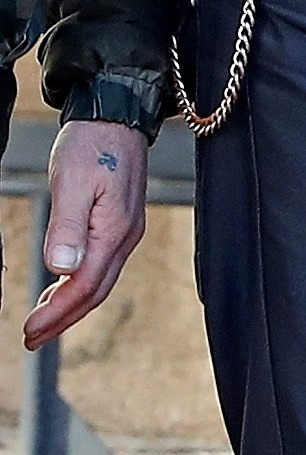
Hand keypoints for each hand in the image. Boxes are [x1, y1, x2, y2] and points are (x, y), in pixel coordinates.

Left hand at [24, 121, 150, 349]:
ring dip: (71, 305)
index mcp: (115, 230)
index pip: (86, 284)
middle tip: (31, 338)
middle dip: (63, 319)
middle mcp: (126, 235)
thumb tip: (61, 269)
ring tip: (42, 322)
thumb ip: (67, 227)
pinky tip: (61, 286)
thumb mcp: (71, 182)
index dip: (57, 313)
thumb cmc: (92, 144)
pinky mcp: (121, 223)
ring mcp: (127, 230)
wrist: (117, 116)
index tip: (29, 331)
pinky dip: (80, 285)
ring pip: (101, 281)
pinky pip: (103, 265)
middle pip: (97, 291)